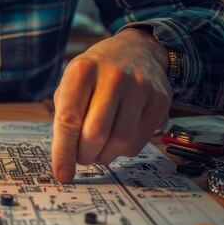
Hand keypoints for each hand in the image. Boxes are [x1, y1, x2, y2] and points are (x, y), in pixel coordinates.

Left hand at [52, 28, 171, 182]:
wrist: (135, 50)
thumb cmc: (94, 75)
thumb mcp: (71, 85)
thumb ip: (64, 119)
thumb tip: (64, 162)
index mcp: (81, 71)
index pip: (69, 120)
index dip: (64, 152)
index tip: (62, 175)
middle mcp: (112, 76)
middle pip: (96, 134)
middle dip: (84, 156)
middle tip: (81, 157)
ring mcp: (140, 86)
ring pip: (121, 142)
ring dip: (105, 156)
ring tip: (98, 149)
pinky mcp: (161, 99)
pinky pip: (140, 141)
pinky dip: (124, 150)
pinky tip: (118, 138)